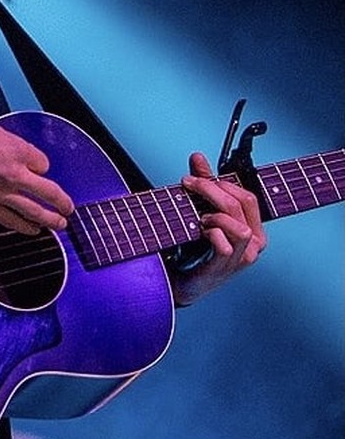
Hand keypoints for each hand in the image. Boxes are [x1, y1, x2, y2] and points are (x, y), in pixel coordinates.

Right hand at [0, 112, 73, 234]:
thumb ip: (5, 142)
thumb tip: (10, 149)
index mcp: (17, 149)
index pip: (43, 163)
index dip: (41, 167)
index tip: (38, 170)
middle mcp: (14, 173)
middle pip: (49, 191)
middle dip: (62, 201)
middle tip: (69, 207)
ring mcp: (1, 193)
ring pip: (35, 211)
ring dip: (51, 219)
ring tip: (60, 224)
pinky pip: (12, 222)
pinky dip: (25, 228)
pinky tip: (33, 230)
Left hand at [170, 151, 266, 305]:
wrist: (184, 281)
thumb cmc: (197, 247)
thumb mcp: (202, 210)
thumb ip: (204, 185)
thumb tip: (198, 157)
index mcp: (254, 228)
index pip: (249, 197)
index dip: (223, 182)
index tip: (197, 176)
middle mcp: (254, 244)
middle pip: (241, 205)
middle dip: (211, 189)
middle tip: (188, 183)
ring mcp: (242, 258)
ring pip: (238, 225)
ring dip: (214, 214)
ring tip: (199, 217)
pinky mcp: (225, 268)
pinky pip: (225, 246)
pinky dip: (210, 234)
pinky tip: (199, 233)